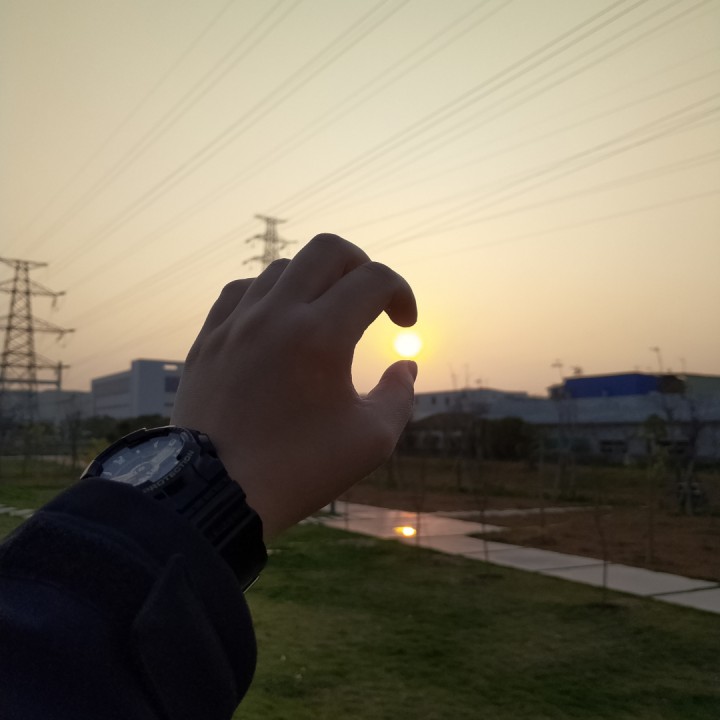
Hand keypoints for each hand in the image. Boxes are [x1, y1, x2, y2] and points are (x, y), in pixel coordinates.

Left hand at [172, 234, 417, 537]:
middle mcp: (276, 315)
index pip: (375, 280)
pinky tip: (277, 320)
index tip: (406, 324)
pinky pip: (240, 291)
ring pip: (282, 267)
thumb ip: (400, 395)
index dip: (403, 294)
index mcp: (321, 336)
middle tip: (370, 299)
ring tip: (324, 315)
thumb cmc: (298, 471)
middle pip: (328, 249)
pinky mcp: (208, 340)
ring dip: (314, 281)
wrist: (214, 496)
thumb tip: (405, 364)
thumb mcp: (371, 441)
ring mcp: (236, 324)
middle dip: (361, 266)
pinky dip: (268, 294)